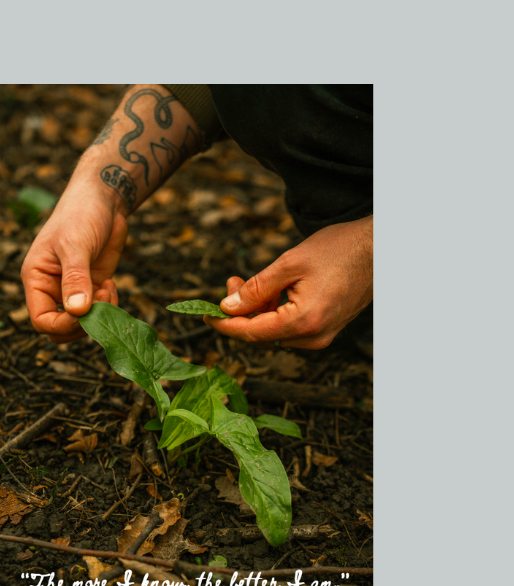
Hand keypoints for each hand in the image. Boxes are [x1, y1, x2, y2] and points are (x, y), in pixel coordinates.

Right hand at [20, 182, 128, 341]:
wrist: (104, 199)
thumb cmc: (81, 214)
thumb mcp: (75, 245)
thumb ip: (75, 278)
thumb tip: (77, 311)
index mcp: (37, 279)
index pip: (41, 319)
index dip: (62, 324)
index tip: (84, 312)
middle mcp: (52, 288)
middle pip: (60, 329)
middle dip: (82, 323)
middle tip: (100, 301)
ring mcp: (74, 289)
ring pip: (82, 323)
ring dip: (99, 316)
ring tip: (108, 290)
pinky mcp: (93, 286)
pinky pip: (99, 311)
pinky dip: (109, 306)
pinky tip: (111, 284)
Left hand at [204, 216, 372, 348]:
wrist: (382, 248)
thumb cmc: (340, 250)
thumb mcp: (290, 263)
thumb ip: (256, 289)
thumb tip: (227, 307)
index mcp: (304, 322)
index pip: (251, 333)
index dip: (223, 324)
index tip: (203, 313)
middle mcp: (314, 337)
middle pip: (261, 334)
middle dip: (240, 312)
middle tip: (232, 282)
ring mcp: (322, 336)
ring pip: (274, 332)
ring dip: (256, 310)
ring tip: (246, 281)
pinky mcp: (327, 328)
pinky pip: (290, 328)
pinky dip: (274, 311)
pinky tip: (270, 290)